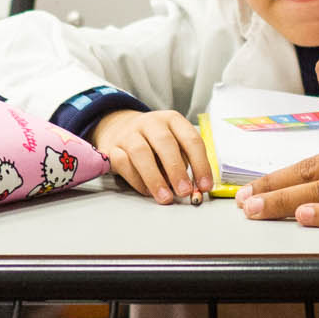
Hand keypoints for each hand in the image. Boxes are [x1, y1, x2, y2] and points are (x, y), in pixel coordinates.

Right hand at [93, 110, 212, 204]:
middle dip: (176, 170)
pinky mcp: (112, 148)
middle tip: (184, 191)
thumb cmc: (154, 142)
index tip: (205, 186)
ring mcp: (130, 134)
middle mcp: (151, 123)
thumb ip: (184, 163)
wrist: (119, 128)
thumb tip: (194, 189)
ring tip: (165, 197)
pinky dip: (136, 180)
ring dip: (155, 178)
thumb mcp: (174, 143)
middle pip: (165, 143)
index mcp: (172, 120)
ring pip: (141, 152)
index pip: (191, 140)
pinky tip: (147, 191)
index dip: (201, 164)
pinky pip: (123, 164)